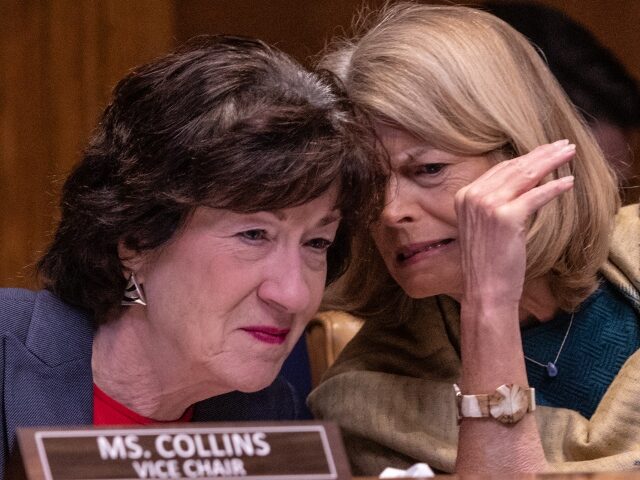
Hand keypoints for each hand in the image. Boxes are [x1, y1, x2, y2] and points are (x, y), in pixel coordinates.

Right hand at [454, 140, 575, 307]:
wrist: (485, 289)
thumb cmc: (488, 261)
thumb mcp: (485, 226)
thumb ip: (495, 202)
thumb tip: (524, 182)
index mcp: (464, 196)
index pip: (500, 169)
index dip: (525, 158)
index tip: (544, 151)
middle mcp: (472, 196)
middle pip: (513, 167)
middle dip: (541, 153)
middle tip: (563, 145)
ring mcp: (487, 205)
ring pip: (526, 176)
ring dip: (551, 162)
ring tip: (569, 153)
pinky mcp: (506, 217)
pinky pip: (536, 196)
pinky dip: (554, 188)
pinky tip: (569, 182)